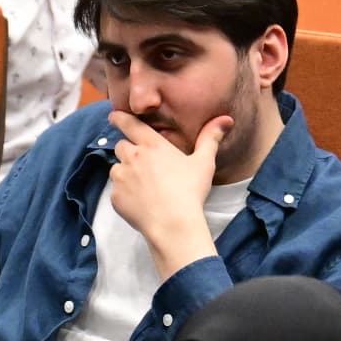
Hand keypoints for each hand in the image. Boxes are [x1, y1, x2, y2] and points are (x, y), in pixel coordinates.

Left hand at [103, 109, 226, 272]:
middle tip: (142, 163)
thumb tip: (226, 119)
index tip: (114, 116)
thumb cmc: (190, 192)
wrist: (173, 224)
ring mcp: (122, 177)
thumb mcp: (204, 162)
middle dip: (128, 151)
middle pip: (121, 146)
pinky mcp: (116, 197)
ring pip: (116, 168)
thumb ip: (210, 138)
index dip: (120, 118)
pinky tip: (140, 202)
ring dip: (125, 173)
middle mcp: (133, 157)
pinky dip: (124, 194)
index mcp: (152, 145)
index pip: (130, 124)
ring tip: (143, 186)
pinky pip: (116, 191)